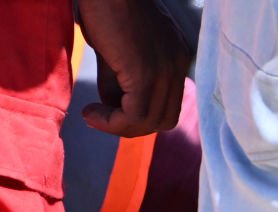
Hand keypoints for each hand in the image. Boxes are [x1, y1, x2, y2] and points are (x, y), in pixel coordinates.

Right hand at [78, 0, 188, 136]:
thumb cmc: (103, 8)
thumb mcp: (116, 51)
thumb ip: (120, 81)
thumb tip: (113, 108)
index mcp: (176, 58)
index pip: (169, 105)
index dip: (142, 117)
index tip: (111, 111)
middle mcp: (178, 66)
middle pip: (165, 119)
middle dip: (132, 126)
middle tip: (101, 118)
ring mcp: (166, 70)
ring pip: (151, 120)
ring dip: (118, 126)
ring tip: (93, 115)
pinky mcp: (146, 73)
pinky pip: (136, 114)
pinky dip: (113, 121)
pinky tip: (91, 112)